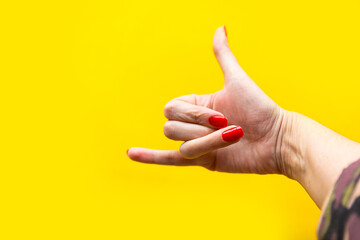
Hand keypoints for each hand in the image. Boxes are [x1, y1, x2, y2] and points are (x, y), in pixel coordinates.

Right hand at [128, 26, 286, 174]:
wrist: (277, 139)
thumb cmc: (260, 109)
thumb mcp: (237, 80)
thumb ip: (223, 56)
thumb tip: (220, 27)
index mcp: (197, 105)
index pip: (172, 109)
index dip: (193, 114)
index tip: (222, 115)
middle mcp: (193, 125)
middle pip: (171, 128)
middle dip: (200, 129)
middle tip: (230, 128)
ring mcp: (197, 144)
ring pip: (181, 145)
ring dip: (209, 143)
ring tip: (234, 139)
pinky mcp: (202, 162)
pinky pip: (170, 160)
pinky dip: (150, 157)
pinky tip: (131, 153)